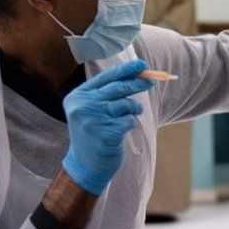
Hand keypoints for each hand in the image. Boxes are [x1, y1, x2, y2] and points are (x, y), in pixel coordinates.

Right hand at [61, 59, 153, 194]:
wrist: (86, 164)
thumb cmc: (94, 132)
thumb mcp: (93, 109)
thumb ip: (108, 93)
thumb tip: (138, 74)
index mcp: (77, 96)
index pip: (105, 77)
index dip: (126, 69)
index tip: (142, 64)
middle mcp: (83, 106)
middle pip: (118, 88)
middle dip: (137, 83)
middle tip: (151, 81)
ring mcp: (94, 119)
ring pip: (126, 104)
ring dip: (134, 108)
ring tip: (132, 113)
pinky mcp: (106, 133)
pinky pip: (128, 120)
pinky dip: (130, 123)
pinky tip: (121, 130)